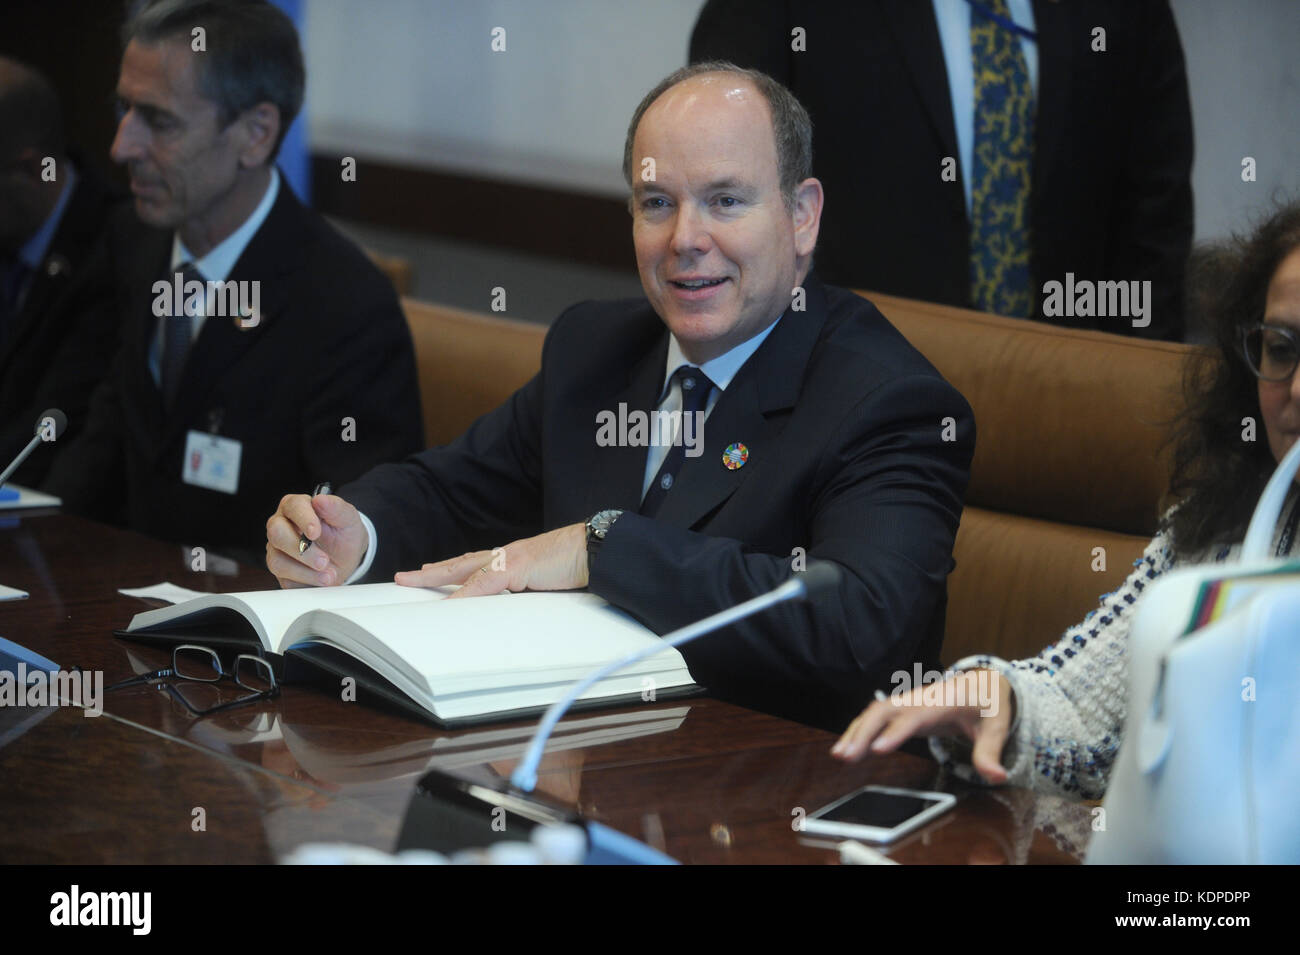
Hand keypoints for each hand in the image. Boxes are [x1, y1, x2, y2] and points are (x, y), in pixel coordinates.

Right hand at [266, 492, 368, 587]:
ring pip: (277, 561)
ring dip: (306, 571)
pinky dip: (306, 582)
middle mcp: (281, 525)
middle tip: (324, 561)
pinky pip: (284, 579)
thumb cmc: (344, 533)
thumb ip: (336, 508)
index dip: (303, 519)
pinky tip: (321, 580)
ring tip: (329, 576)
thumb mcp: (348, 519)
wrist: (347, 557)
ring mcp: (278, 549)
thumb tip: (320, 500)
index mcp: (296, 507)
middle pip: (276, 533)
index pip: (292, 506)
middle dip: (302, 551)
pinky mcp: (281, 570)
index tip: (316, 532)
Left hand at [394, 523, 588, 597]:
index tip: (430, 573)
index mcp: (512, 559)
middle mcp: (506, 556)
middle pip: (461, 563)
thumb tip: (516, 611)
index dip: (451, 569)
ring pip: (465, 569)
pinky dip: (465, 594)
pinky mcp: (518, 567)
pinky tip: (450, 602)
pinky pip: (484, 583)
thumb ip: (528, 592)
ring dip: (437, 576)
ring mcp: (510, 559)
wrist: (595, 549)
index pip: (475, 564)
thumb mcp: (547, 583)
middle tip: (404, 577)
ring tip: (412, 581)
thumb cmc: (577, 564)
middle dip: (431, 572)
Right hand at [830, 669, 1014, 784]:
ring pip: (874, 713)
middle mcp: (917, 699)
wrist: (982, 684)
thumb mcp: (996, 728)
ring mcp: (907, 703)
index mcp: (940, 702)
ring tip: (839, 755)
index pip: (914, 717)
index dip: (895, 732)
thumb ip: (991, 753)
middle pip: (884, 712)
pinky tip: (847, 748)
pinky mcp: (901, 710)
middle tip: (846, 756)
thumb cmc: (987, 705)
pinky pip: (875, 717)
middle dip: (863, 732)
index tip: (878, 749)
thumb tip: (996, 776)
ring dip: (855, 731)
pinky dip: (859, 730)